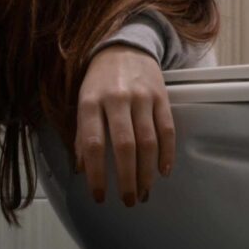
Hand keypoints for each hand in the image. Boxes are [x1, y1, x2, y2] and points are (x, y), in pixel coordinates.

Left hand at [74, 45, 173, 205]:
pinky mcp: (162, 96)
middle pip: (124, 146)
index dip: (96, 174)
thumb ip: (81, 135)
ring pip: (148, 141)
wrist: (124, 47)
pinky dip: (167, 153)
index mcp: (90, 102)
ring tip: (144, 192)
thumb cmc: (99, 82)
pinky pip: (167, 129)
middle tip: (128, 200)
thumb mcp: (82, 103)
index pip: (92, 144)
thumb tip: (82, 169)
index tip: (100, 196)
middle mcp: (116, 99)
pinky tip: (163, 171)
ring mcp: (142, 97)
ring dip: (147, 172)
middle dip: (126, 179)